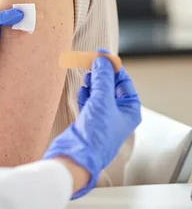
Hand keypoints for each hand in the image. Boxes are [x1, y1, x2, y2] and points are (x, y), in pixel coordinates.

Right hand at [43, 52, 141, 198]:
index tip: (101, 54)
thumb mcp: (102, 100)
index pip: (124, 82)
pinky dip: (85, 94)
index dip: (113, 66)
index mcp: (130, 110)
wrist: (78, 154)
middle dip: (101, 74)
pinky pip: (89, 102)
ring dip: (92, 83)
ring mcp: (103, 118)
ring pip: (99, 93)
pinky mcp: (89, 121)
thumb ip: (103, 78)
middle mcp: (119, 114)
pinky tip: (81, 91)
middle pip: (111, 86)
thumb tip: (102, 60)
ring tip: (85, 76)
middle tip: (89, 62)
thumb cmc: (96, 133)